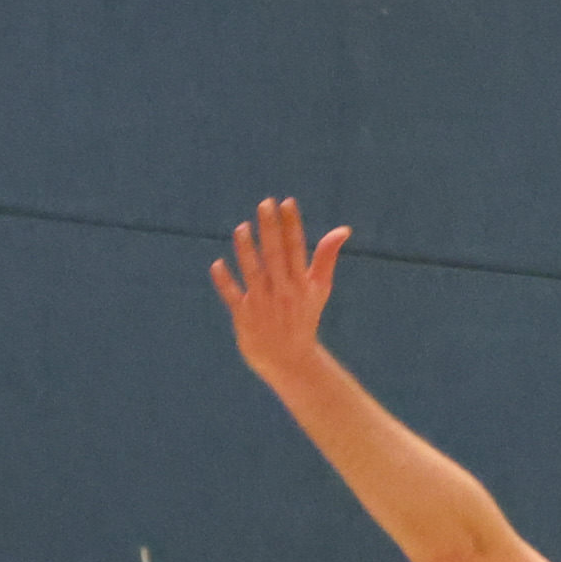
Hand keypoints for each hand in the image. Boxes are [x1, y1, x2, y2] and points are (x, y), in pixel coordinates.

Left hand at [211, 198, 351, 381]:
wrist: (289, 359)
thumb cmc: (303, 317)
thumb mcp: (319, 288)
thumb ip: (326, 257)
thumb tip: (343, 229)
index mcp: (301, 282)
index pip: (296, 248)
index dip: (292, 224)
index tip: (286, 202)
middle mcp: (283, 291)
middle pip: (275, 255)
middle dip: (270, 229)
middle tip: (264, 204)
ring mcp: (262, 304)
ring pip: (253, 273)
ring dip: (247, 250)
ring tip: (241, 227)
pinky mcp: (244, 317)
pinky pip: (233, 296)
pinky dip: (225, 282)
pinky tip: (217, 264)